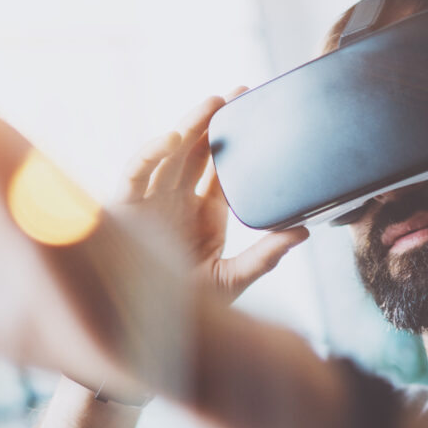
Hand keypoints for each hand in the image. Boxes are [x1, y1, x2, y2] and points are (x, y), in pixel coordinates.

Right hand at [121, 90, 307, 302]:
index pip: (221, 168)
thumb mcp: (233, 279)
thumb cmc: (189, 311)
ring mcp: (150, 202)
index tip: (258, 114)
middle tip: (241, 93)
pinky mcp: (123, 209)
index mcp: (204, 214)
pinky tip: (173, 138)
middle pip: (196, 151)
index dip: (237, 142)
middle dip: (215, 121)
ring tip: (213, 104)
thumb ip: (266, 255)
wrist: (149, 333)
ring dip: (189, 126)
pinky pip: (135, 173)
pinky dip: (150, 153)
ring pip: (169, 153)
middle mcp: (176, 202)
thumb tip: (304, 230)